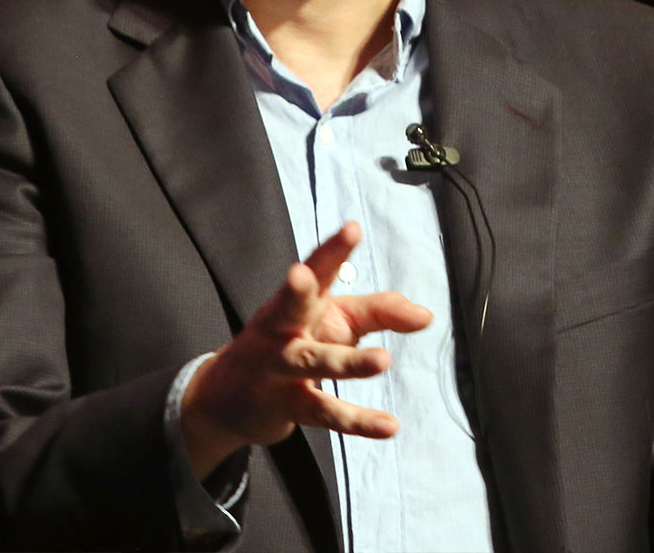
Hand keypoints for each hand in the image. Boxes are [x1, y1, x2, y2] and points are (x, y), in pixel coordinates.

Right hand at [180, 221, 431, 478]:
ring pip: (312, 362)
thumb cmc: (294, 344)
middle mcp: (282, 329)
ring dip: (346, 361)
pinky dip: (357, 420)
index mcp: (297, 301)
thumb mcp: (334, 321)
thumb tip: (427, 316)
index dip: (332, 250)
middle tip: (301, 275)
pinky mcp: (285, 406)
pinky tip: (389, 425)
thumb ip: (379, 312)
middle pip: (289, 306)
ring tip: (383, 360)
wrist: (226, 399)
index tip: (352, 228)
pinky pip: (323, 412)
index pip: (316, 270)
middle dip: (296, 291)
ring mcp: (278, 368)